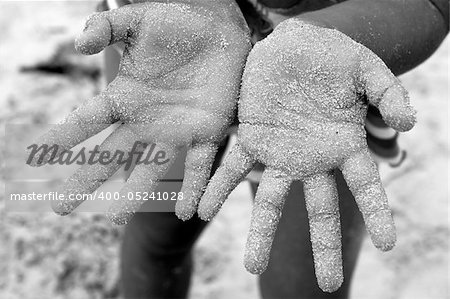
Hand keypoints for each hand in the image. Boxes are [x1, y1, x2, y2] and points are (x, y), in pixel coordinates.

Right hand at [28, 1, 249, 223]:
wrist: (220, 26)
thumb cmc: (177, 21)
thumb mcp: (137, 21)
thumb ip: (106, 28)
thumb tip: (78, 45)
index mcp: (127, 96)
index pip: (89, 120)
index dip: (64, 136)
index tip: (38, 156)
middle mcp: (148, 120)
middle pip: (111, 154)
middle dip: (86, 179)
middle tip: (61, 207)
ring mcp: (177, 129)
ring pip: (151, 167)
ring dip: (134, 193)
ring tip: (115, 219)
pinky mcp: (208, 131)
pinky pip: (201, 166)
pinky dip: (195, 189)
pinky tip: (187, 213)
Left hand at [193, 19, 415, 291]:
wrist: (297, 42)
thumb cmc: (336, 56)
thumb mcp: (369, 70)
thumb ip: (390, 94)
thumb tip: (408, 124)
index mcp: (343, 145)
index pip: (364, 186)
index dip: (377, 212)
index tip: (388, 244)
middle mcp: (311, 158)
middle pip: (319, 210)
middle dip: (323, 247)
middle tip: (328, 285)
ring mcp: (279, 152)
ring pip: (270, 199)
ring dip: (261, 233)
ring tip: (253, 264)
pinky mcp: (251, 137)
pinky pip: (232, 168)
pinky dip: (217, 188)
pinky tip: (202, 212)